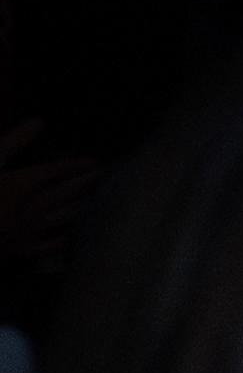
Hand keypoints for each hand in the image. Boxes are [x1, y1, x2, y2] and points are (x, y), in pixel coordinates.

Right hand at [0, 118, 97, 266]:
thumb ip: (12, 142)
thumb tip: (37, 122)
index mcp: (26, 182)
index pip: (62, 169)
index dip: (80, 164)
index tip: (92, 162)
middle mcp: (36, 206)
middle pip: (71, 191)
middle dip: (88, 182)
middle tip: (99, 176)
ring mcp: (32, 230)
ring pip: (68, 216)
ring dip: (81, 205)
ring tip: (90, 199)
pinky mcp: (24, 251)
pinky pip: (55, 245)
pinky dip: (66, 237)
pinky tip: (70, 233)